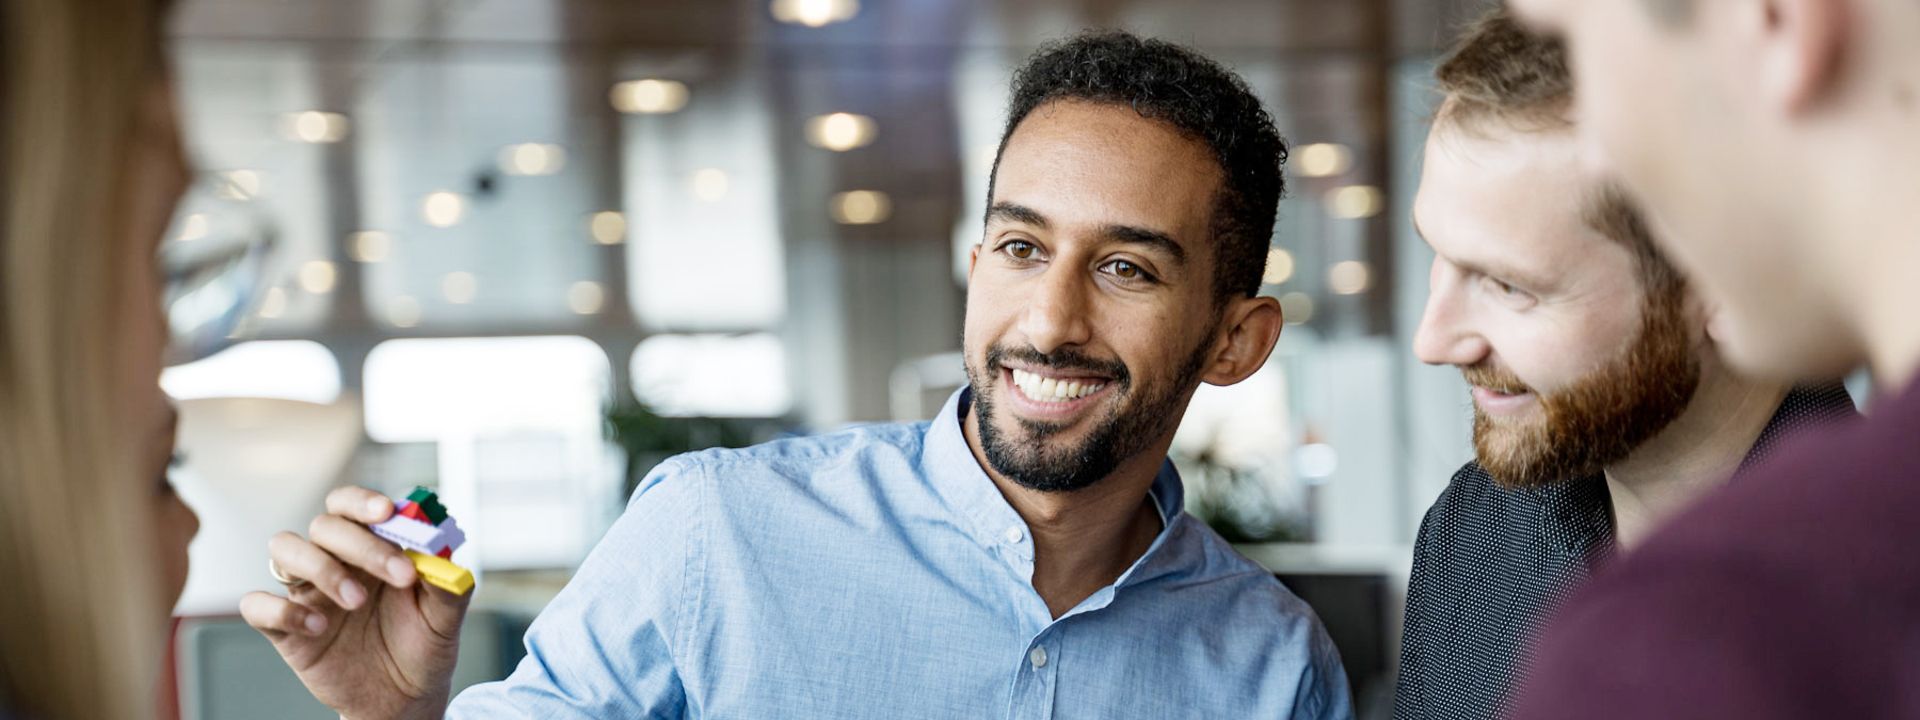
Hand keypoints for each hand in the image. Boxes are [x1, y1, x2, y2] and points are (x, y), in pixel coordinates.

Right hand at [242, 486, 470, 719]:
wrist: (403, 698)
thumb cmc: (421, 646)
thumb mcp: (446, 619)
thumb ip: (448, 585)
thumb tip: (443, 556)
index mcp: (370, 548)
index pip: (351, 505)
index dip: (363, 502)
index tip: (387, 512)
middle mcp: (334, 561)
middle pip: (324, 526)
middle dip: (361, 545)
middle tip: (399, 575)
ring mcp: (306, 592)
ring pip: (283, 548)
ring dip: (321, 567)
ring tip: (357, 602)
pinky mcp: (285, 629)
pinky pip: (257, 605)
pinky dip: (282, 610)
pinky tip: (318, 627)